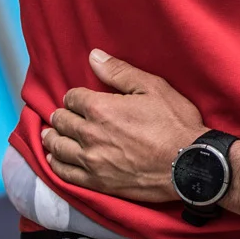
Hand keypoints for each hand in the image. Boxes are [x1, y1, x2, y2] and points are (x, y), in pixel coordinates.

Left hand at [43, 49, 208, 204]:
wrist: (189, 164)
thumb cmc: (175, 124)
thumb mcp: (153, 88)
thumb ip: (119, 72)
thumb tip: (94, 56)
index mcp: (101, 109)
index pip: (73, 98)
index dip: (76, 96)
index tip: (80, 99)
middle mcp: (90, 135)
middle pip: (62, 121)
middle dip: (61, 116)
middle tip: (62, 115)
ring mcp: (91, 161)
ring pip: (58, 147)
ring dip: (52, 138)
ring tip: (50, 135)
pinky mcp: (97, 182)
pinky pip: (65, 173)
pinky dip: (55, 164)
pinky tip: (54, 159)